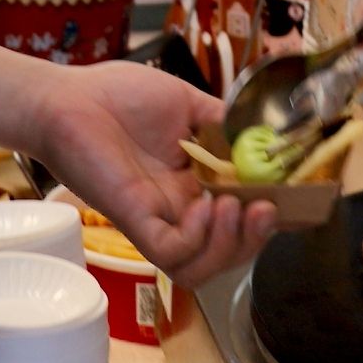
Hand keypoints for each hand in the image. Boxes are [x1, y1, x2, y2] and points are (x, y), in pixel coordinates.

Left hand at [30, 62, 274, 279]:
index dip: (269, 216)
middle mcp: (176, 209)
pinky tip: (206, 206)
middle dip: (255, 239)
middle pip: (227, 252)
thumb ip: (221, 121)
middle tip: (267, 210)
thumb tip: (259, 133)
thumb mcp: (184, 103)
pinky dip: (199, 239)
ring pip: (202, 266)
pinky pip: (172, 253)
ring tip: (236, 207)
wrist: (68, 97)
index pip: (238, 217)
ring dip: (230, 245)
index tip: (294, 198)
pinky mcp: (134, 220)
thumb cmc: (116, 96)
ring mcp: (155, 219)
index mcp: (192, 184)